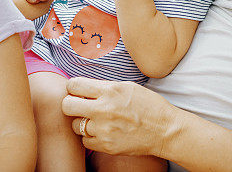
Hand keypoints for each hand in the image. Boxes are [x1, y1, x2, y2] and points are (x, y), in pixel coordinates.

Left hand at [61, 77, 175, 156]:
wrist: (165, 130)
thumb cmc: (148, 105)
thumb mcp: (127, 87)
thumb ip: (103, 87)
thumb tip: (81, 87)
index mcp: (110, 90)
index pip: (74, 85)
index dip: (73, 87)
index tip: (77, 90)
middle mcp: (104, 109)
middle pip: (67, 106)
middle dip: (70, 104)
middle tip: (79, 105)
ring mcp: (104, 130)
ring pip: (75, 125)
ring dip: (82, 122)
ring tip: (96, 120)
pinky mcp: (106, 146)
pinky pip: (85, 141)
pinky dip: (91, 137)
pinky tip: (103, 131)